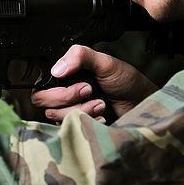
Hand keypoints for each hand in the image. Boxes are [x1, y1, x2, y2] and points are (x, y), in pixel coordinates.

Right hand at [31, 44, 157, 122]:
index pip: (41, 85)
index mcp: (64, 76)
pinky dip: (87, 122)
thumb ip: (80, 56)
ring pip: (55, 117)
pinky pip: (69, 129)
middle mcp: (62, 94)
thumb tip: (57, 69)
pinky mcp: (77, 126)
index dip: (57, 88)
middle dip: (68, 99)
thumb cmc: (125, 81)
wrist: (142, 104)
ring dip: (81, 110)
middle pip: (43, 101)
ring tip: (101, 104)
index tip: (82, 85)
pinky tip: (101, 117)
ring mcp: (69, 111)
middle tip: (90, 91)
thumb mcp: (104, 61)